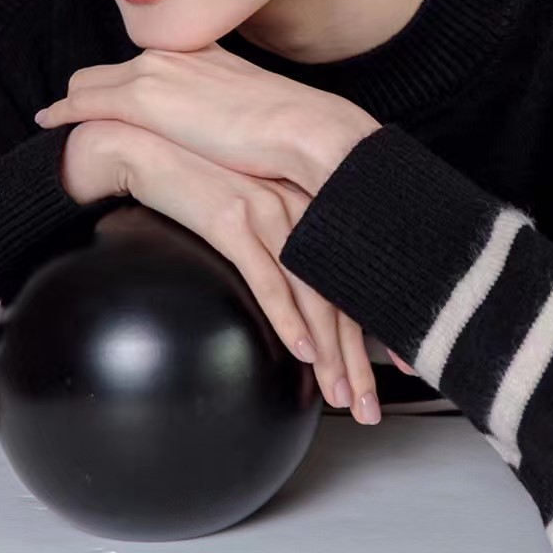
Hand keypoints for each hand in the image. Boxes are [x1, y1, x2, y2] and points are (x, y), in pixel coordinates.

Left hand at [36, 44, 379, 195]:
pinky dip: (64, 113)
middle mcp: (175, 55)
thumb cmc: (298, 132)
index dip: (127, 85)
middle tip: (74, 116)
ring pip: (90, 82)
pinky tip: (51, 126)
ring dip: (75, 103)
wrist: (306, 131)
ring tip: (57, 123)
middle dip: (91, 91)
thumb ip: (240, 115)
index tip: (114, 101)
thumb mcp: (263, 115)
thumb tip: (240, 140)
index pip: (148, 65)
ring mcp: (156, 73)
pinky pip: (83, 103)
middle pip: (110, 69)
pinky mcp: (142, 99)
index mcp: (204, 54)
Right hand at [59, 120, 383, 423]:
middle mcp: (300, 207)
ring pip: (312, 292)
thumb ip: (284, 246)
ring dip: (331, 352)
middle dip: (360, 357)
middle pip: (343, 292)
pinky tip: (303, 351)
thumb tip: (305, 301)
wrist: (149, 145)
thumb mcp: (255, 211)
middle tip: (369, 407)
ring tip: (341, 395)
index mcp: (313, 207)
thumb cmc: (202, 183)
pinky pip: (266, 276)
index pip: (359, 274)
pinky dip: (287, 317)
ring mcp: (268, 210)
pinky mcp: (231, 215)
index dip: (383, 324)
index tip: (403, 366)